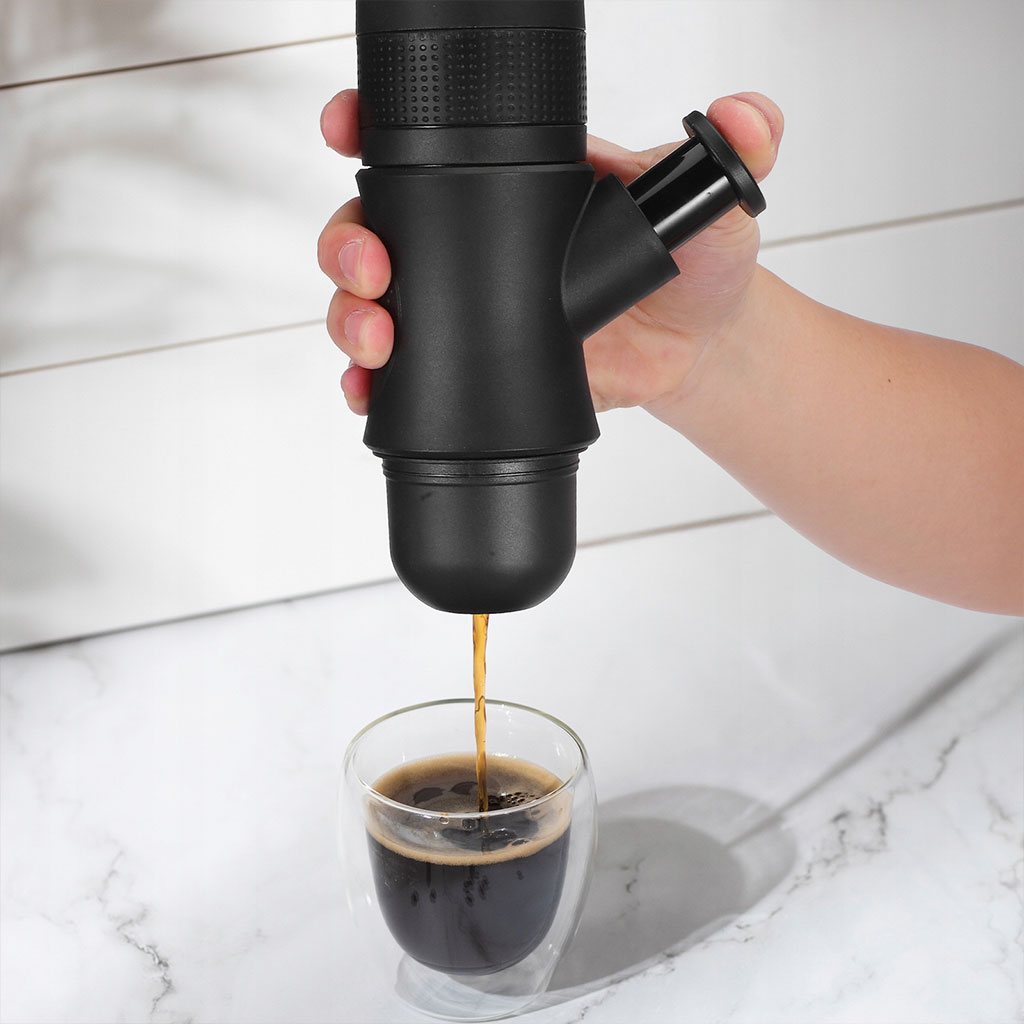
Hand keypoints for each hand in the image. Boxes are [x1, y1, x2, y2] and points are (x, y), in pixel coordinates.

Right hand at [317, 89, 782, 413]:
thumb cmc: (696, 267)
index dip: (370, 130)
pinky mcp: (470, 365)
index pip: (428, 144)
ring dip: (351, 318)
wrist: (696, 353)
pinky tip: (370, 394)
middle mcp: (476, 240)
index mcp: (519, 184)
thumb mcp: (713, 205)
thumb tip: (749, 117)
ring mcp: (465, 306)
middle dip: (348, 244)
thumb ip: (732, 158)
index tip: (347, 126)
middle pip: (374, 227)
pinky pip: (402, 373)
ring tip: (375, 342)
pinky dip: (372, 385)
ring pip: (372, 301)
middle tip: (373, 271)